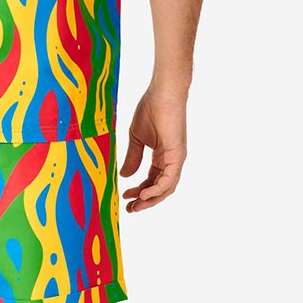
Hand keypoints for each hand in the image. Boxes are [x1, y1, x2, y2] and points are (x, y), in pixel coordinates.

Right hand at [120, 88, 187, 211]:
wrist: (162, 93)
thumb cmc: (150, 109)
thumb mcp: (136, 138)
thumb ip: (132, 158)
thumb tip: (124, 176)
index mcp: (162, 155)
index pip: (152, 180)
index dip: (139, 190)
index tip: (125, 197)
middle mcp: (171, 160)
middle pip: (160, 188)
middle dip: (145, 200)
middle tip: (130, 210)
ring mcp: (176, 158)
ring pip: (166, 187)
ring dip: (151, 199)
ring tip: (136, 205)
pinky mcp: (178, 155)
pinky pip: (169, 179)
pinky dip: (157, 189)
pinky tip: (144, 194)